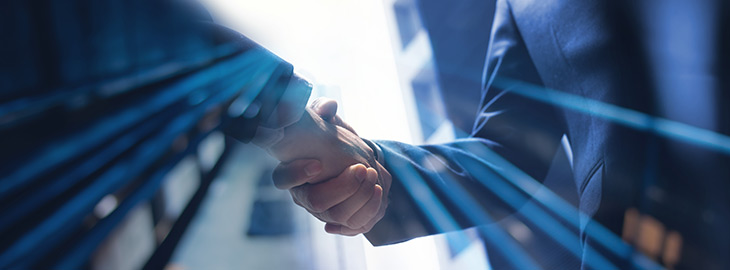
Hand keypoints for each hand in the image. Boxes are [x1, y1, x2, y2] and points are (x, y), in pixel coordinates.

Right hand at [270, 98, 390, 234]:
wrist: (350, 159)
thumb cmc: (329, 138)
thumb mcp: (322, 119)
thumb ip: (321, 109)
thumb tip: (328, 107)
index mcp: (291, 173)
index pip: (282, 179)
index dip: (297, 174)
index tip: (318, 163)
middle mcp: (304, 196)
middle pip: (316, 203)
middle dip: (343, 186)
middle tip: (362, 167)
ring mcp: (322, 212)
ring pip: (338, 216)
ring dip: (361, 197)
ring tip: (373, 175)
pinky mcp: (342, 219)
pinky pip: (355, 225)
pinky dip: (369, 211)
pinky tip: (378, 191)